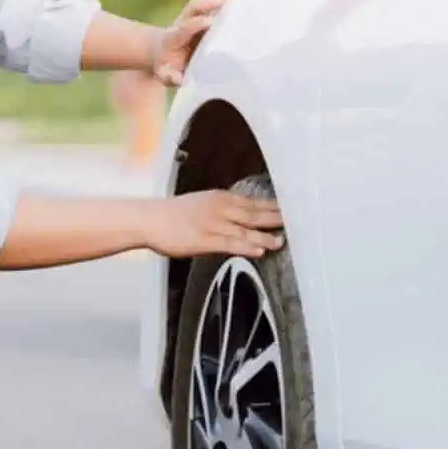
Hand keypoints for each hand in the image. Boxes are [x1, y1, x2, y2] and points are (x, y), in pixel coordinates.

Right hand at [144, 189, 284, 258]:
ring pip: (245, 230)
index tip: (292, 209)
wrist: (150, 219)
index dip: (274, 206)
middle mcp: (220, 208)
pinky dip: (245, 246)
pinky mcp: (204, 240)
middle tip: (297, 223)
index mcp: (221, 198)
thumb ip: (223, 208)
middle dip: (276, 218)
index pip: (254, 202)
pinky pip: (229, 244)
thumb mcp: (203, 203)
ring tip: (282, 241)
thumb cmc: (174, 214)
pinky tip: (259, 250)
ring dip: (265, 235)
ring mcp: (212, 224)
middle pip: (255, 214)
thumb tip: (242, 215)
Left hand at [154, 0, 233, 85]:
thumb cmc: (166, 64)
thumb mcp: (165, 74)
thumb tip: (178, 80)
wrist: (159, 49)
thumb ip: (170, 76)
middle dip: (207, 3)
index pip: (184, 28)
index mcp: (175, 38)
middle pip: (193, 8)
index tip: (210, 21)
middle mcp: (182, 21)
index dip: (195, 24)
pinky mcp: (197, 9)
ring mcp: (190, 13)